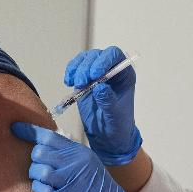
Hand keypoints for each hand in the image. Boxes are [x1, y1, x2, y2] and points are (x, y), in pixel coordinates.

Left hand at [11, 122, 152, 191]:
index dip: (28, 131)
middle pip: (39, 152)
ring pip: (37, 170)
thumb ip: (68, 154)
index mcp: (79, 152)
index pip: (48, 136)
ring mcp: (68, 180)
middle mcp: (74, 163)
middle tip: (42, 169)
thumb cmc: (98, 189)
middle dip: (35, 160)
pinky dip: (39, 189)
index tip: (14, 128)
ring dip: (36, 176)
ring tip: (45, 181)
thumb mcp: (88, 163)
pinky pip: (39, 189)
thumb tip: (42, 144)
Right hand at [64, 47, 142, 165]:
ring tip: (74, 84)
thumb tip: (100, 87)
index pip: (115, 56)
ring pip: (85, 59)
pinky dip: (70, 72)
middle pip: (97, 56)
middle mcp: (111, 70)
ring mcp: (96, 73)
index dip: (104, 60)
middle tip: (81, 82)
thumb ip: (108, 101)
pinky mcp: (84, 79)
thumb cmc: (116, 126)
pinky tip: (68, 81)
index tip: (95, 74)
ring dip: (77, 68)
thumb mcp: (115, 116)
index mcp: (124, 74)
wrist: (107, 136)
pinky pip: (76, 68)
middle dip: (87, 66)